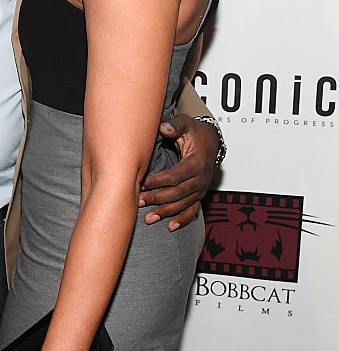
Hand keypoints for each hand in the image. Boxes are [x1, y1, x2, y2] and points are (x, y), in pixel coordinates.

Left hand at [139, 113, 217, 230]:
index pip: (175, 176)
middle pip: (178, 192)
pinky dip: (183, 220)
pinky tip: (171, 227)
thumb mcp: (186, 124)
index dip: (158, 181)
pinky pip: (193, 210)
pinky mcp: (199, 194)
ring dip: (166, 212)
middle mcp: (201, 178)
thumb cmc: (195, 132)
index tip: (142, 183)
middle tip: (139, 201)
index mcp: (197, 162)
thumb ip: (174, 125)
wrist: (211, 140)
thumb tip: (164, 127)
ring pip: (183, 204)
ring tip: (149, 217)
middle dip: (158, 198)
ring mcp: (201, 188)